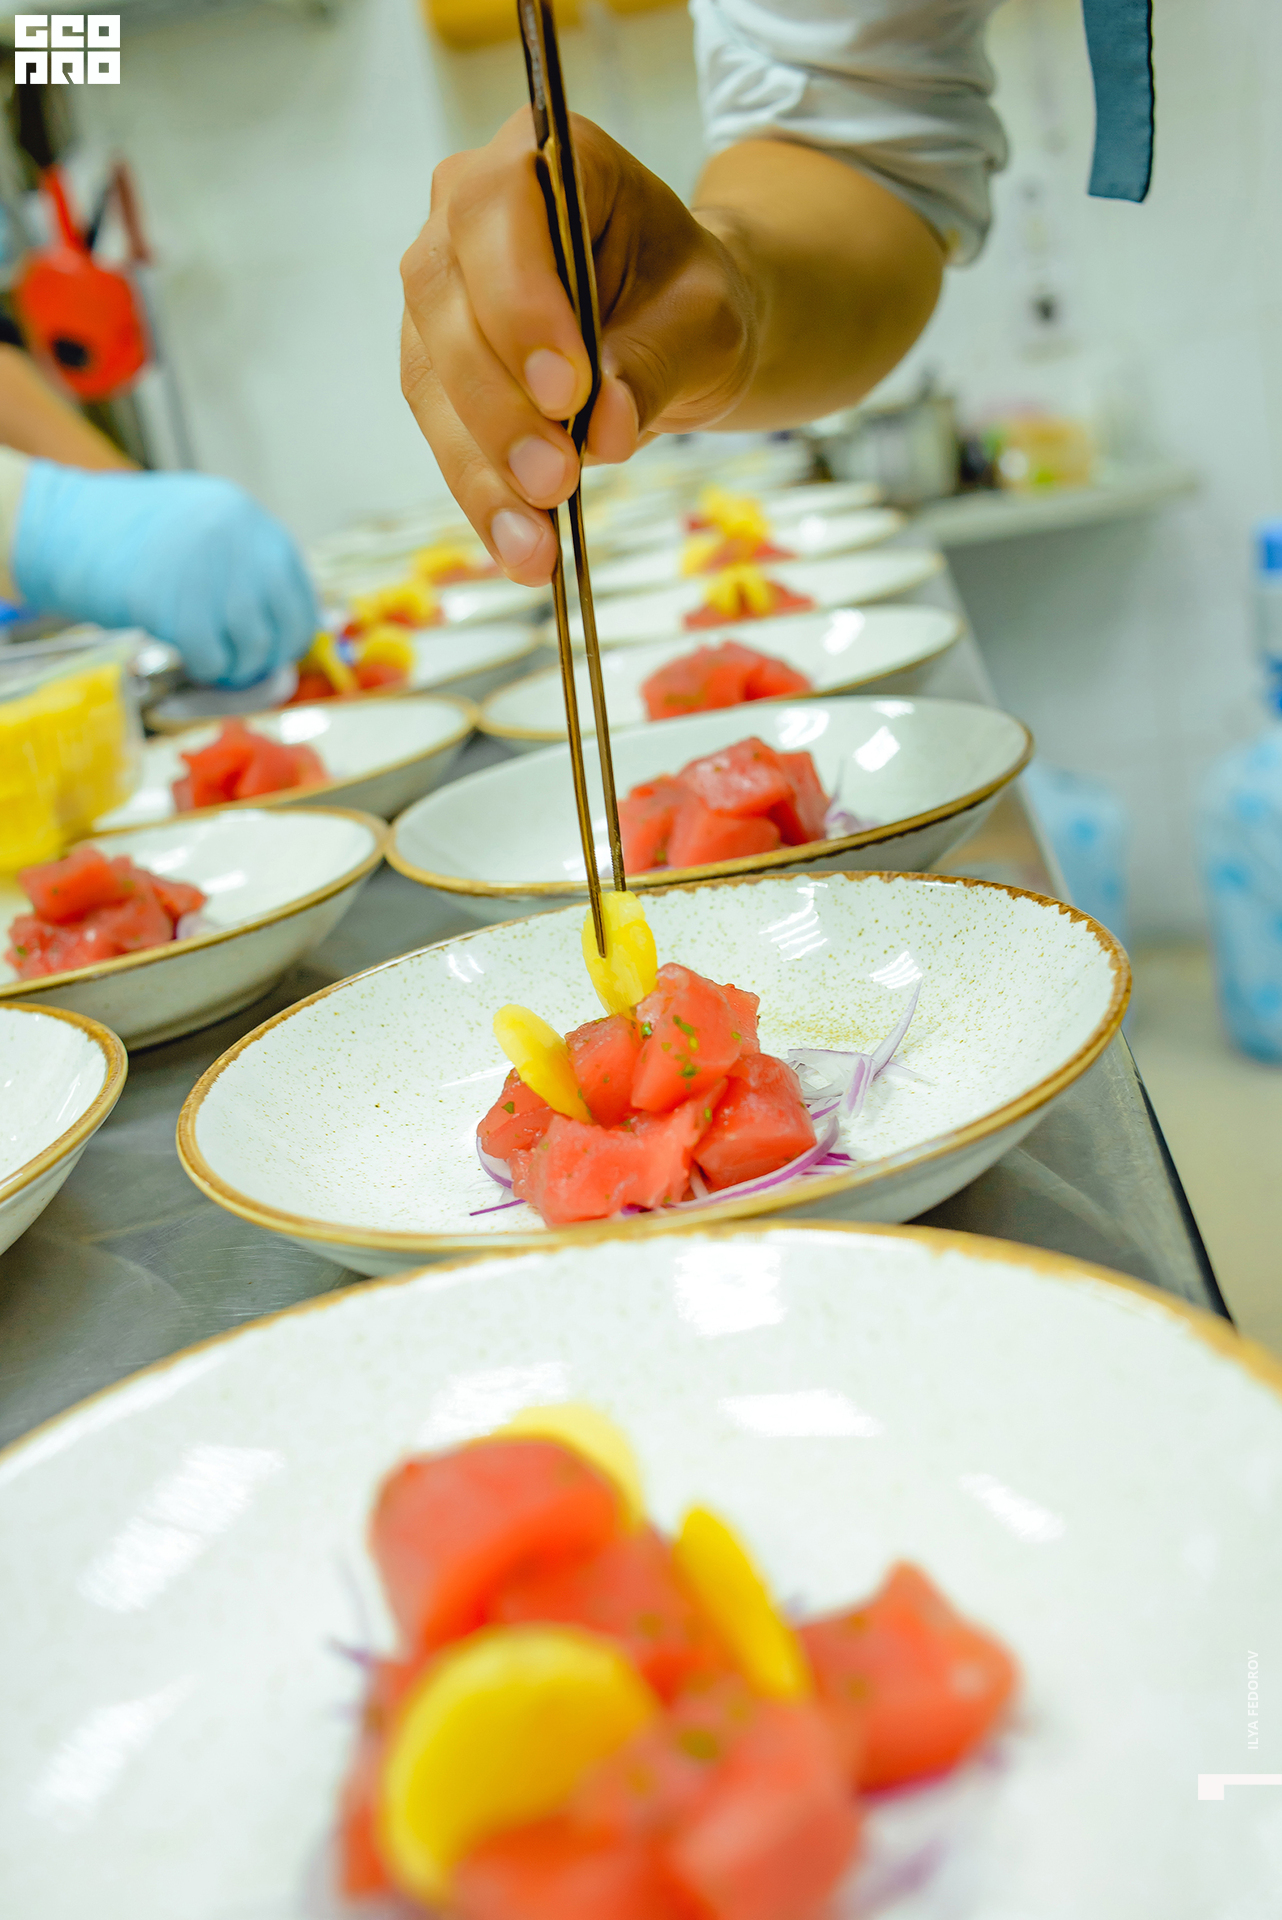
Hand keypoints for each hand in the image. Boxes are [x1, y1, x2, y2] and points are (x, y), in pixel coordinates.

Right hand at [12, 463, 318, 687]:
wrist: (64, 528)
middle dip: (267, 658)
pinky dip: (205, 672)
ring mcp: (216, 575)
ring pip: (256, 651)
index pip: (303, 597)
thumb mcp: (204, 529)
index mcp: (252, 521)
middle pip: (289, 629)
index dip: (289, 634)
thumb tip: (288, 636)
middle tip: (238, 662)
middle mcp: (244, 544)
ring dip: (235, 669)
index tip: (269, 648)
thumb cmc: (130, 536)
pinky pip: (216, 663)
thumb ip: (246, 568)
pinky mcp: (183, 610)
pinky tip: (187, 657)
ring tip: (209, 658)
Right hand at [400, 110, 759, 586]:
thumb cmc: (692, 298)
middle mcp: (464, 211)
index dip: (519, 302)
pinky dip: (481, 495)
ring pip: (431, 377)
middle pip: (446, 301)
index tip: (567, 389)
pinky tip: (518, 548)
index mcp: (541, 156)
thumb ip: (655, 361)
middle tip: (557, 481)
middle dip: (499, 404)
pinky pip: (441, 433)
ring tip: (536, 542)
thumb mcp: (705, 320)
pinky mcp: (433, 365)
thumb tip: (606, 431)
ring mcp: (439, 290)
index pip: (496, 211)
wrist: (682, 327)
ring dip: (482, 467)